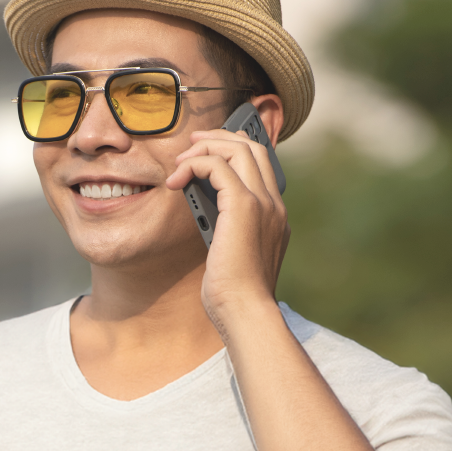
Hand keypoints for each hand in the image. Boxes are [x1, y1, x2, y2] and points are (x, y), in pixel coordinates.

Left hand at [165, 127, 289, 330]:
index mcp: (275, 215)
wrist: (246, 312)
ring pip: (238, 148)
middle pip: (252, 147)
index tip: (207, 153)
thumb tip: (210, 218)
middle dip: (218, 138)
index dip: (234, 148)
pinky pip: (217, 166)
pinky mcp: (244, 207)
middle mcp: (274, 204)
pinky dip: (194, 165)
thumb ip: (230, 233)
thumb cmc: (235, 295)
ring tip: (180, 162)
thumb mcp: (234, 257)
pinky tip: (176, 182)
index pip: (262, 163)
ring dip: (204, 148)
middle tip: (190, 145)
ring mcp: (263, 203)